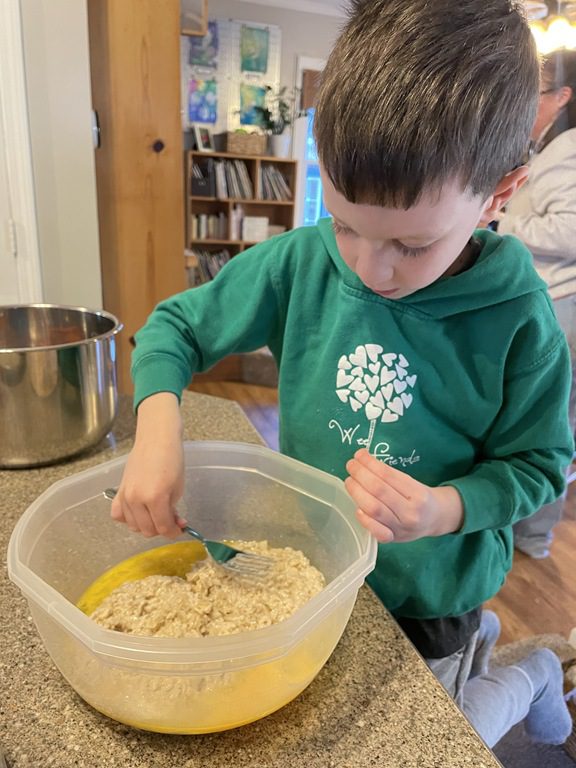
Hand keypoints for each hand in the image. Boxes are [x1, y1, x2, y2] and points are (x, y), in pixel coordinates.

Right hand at [110, 392, 184, 537]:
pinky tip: (139, 511)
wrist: (156, 440)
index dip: (173, 532)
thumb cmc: (172, 460)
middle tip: (171, 519)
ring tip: (157, 513)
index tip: (180, 529)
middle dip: (161, 529)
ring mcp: (125, 496)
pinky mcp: (118, 491)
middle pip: (147, 530)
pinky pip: (118, 515)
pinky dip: (128, 518)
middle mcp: (137, 500)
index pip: (163, 527)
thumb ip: (172, 510)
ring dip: (146, 525)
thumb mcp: (178, 488)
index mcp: (155, 498)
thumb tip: (171, 523)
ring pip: (133, 526)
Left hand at [344, 449, 463, 542]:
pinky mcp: (392, 539)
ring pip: (374, 508)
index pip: (387, 474)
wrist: (436, 519)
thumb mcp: (412, 482)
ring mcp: (401, 528)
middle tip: (351, 465)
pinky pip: (376, 531)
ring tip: (349, 481)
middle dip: (360, 474)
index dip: (369, 463)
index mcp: (417, 494)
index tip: (359, 454)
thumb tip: (362, 460)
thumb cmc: (420, 497)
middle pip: (378, 490)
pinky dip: (364, 520)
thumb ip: (389, 475)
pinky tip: (357, 509)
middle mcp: (410, 512)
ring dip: (356, 492)